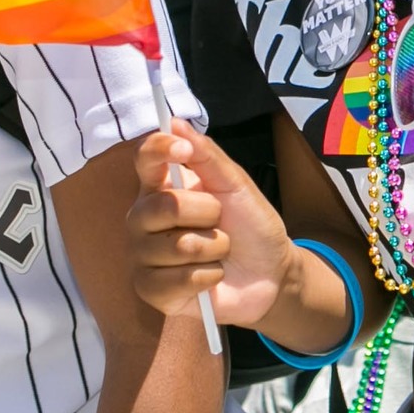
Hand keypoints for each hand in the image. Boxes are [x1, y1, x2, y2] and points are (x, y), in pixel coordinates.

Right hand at [126, 122, 302, 329]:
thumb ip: (208, 156)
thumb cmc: (250, 225)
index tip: (184, 151)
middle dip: (206, 213)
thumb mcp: (236, 185)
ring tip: (219, 252)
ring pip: (175, 246)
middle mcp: (144, 219)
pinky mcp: (150, 290)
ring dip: (213, 248)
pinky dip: (207, 277)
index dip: (159, 150)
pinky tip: (212, 276)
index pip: (144, 159)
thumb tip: (175, 122)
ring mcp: (143, 255)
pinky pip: (176, 280)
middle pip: (161, 206)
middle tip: (220, 221)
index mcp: (162, 187)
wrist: (270, 273)